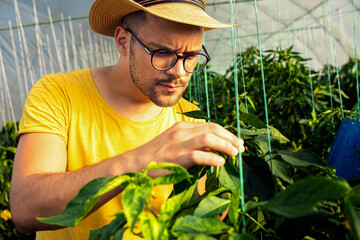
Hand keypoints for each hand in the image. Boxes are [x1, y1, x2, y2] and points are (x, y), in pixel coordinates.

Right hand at [122, 121, 244, 172]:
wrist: (134, 164)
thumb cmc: (156, 157)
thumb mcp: (175, 144)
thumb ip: (193, 144)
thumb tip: (214, 150)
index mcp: (182, 127)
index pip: (210, 126)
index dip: (227, 133)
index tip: (237, 142)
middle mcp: (181, 132)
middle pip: (212, 129)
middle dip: (230, 137)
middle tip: (241, 148)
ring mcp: (178, 144)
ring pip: (208, 139)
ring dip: (225, 145)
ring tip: (235, 154)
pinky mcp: (175, 158)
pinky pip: (198, 156)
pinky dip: (212, 159)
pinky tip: (220, 163)